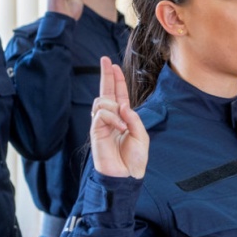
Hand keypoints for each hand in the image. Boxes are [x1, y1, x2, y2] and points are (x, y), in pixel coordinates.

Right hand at [91, 57, 148, 178]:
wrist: (126, 176)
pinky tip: (120, 127)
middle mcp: (111, 118)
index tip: (113, 65)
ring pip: (102, 102)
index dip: (116, 80)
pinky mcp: (95, 132)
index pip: (118, 95)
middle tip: (104, 60)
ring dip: (114, 108)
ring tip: (123, 124)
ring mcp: (102, 124)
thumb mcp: (141, 135)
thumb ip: (133, 118)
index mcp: (123, 118)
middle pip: (106, 92)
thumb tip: (122, 105)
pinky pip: (101, 115)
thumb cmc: (134, 159)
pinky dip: (112, 118)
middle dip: (106, 75)